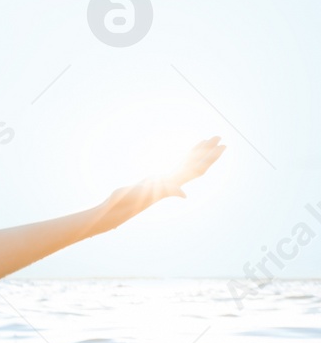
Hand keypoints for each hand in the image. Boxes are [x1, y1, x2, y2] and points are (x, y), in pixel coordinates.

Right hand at [101, 137, 224, 227]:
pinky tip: (189, 152)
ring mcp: (168, 178)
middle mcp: (175, 180)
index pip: (199, 168)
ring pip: (188, 162)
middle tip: (219, 137)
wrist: (120, 205)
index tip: (223, 146)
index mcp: (176, 182)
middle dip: (209, 150)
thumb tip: (184, 195)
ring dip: (199, 151)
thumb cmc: (133, 200)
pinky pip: (176, 164)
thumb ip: (169, 192)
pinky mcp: (159, 177)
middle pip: (197, 163)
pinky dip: (184, 156)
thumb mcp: (151, 194)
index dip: (212, 157)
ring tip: (208, 139)